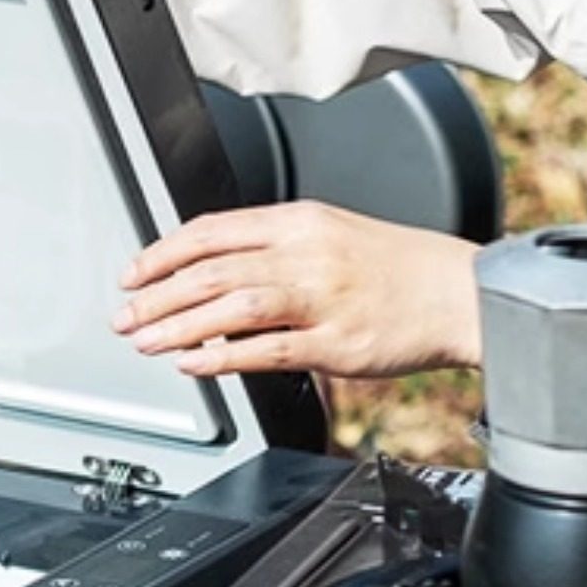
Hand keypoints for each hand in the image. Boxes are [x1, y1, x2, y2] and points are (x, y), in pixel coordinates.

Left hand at [116, 203, 483, 381]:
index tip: (133, 274)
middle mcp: (305, 254)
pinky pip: (266, 351)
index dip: (162, 253)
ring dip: (178, 326)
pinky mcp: (335, 343)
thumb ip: (276, 249)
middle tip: (124, 315)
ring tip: (147, 341)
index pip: (211, 231)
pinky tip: (194, 365)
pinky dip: (222, 358)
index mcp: (300, 221)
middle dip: (156, 295)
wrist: (461, 292)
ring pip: (230, 308)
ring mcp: (320, 298)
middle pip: (210, 270)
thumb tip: (216, 271)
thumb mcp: (332, 233)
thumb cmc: (400, 268)